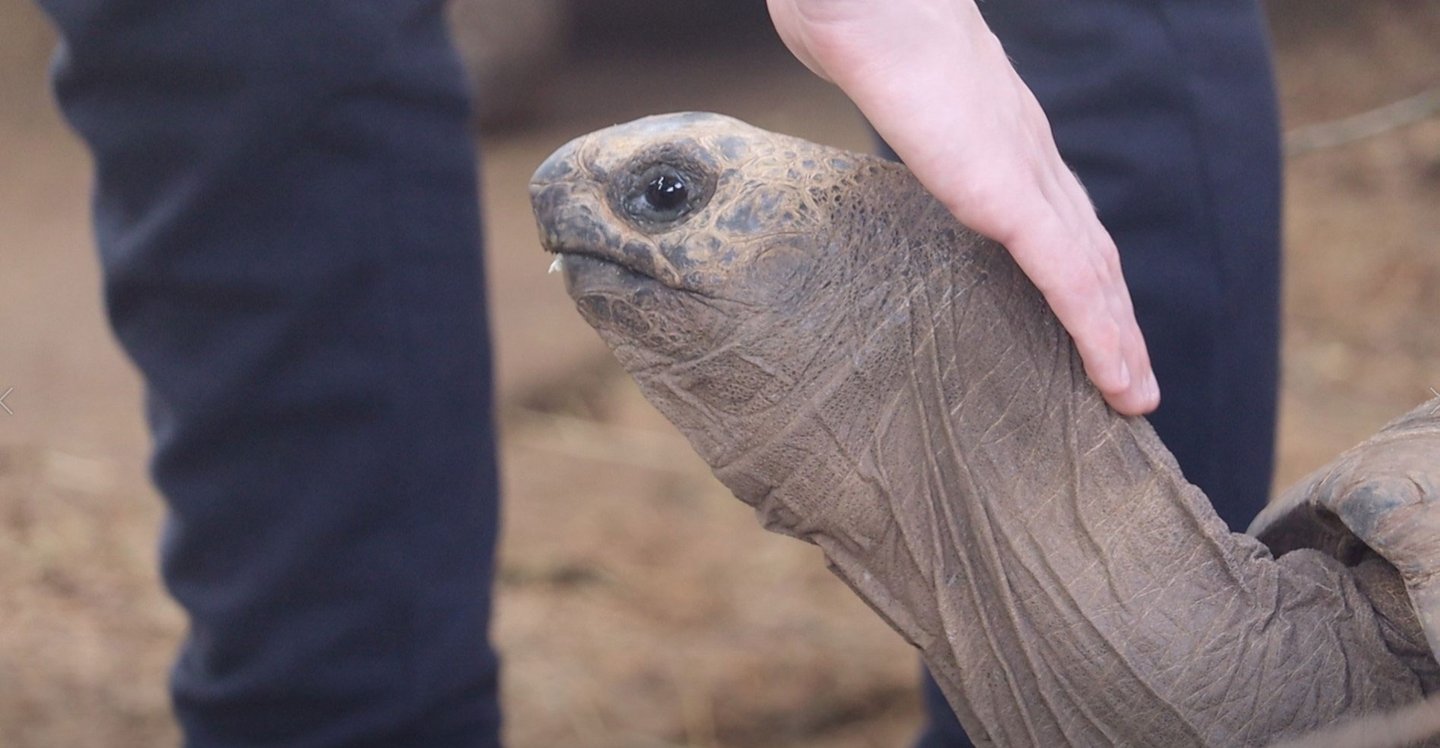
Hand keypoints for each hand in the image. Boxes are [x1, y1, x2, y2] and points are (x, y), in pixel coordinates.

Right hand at [768, 0, 1159, 414]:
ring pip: (1094, 273)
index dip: (1081, 271)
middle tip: (1129, 379)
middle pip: (1091, 251)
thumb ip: (898, 100)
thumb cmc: (865, 18)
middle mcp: (1030, 156)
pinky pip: (1069, 277)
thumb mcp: (889, 76)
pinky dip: (1098, 332)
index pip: (1058, 214)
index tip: (1088, 319)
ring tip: (1131, 395)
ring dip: (1119, 338)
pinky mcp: (1010, 197)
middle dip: (1114, 318)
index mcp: (1002, 134)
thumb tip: (868, 85)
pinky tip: (1114, 376)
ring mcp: (1025, 176)